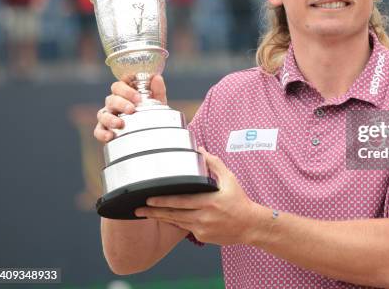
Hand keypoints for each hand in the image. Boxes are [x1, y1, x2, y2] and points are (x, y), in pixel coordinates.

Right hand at [93, 74, 166, 142]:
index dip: (126, 89)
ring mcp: (107, 116)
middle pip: (111, 99)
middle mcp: (114, 103)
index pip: (119, 86)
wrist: (151, 133)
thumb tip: (156, 78)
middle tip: (131, 109)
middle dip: (121, 103)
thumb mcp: (157, 102)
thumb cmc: (150, 113)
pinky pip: (98, 131)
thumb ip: (157, 90)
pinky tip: (110, 136)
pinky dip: (102, 133)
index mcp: (124, 94)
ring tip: (120, 124)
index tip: (137, 97)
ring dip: (110, 118)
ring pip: (102, 114)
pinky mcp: (104, 130)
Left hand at [135, 147, 260, 245]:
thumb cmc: (239, 201)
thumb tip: (201, 150)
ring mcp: (201, 229)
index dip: (163, 200)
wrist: (250, 225)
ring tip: (146, 214)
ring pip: (176, 223)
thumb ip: (214, 164)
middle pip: (173, 214)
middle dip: (154, 211)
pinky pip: (185, 228)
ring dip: (160, 218)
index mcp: (208, 202)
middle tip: (138, 208)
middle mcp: (203, 217)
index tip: (149, 197)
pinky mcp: (202, 236)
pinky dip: (174, 223)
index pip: (180, 201)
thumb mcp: (230, 179)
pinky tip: (165, 218)